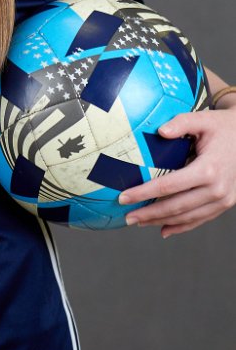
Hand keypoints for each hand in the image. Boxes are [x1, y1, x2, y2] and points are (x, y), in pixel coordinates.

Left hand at [118, 105, 235, 237]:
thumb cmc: (222, 127)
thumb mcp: (203, 119)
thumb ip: (181, 123)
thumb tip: (160, 131)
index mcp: (208, 170)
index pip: (169, 186)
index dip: (144, 193)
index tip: (124, 197)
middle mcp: (217, 189)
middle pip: (176, 206)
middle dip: (149, 213)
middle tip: (127, 217)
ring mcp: (223, 200)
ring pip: (188, 217)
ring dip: (162, 221)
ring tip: (140, 222)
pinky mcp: (225, 204)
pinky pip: (201, 219)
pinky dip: (182, 226)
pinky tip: (164, 229)